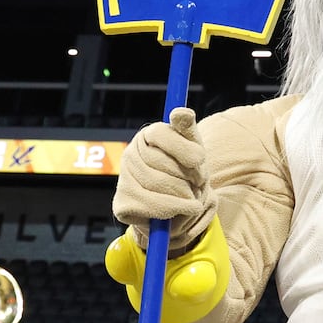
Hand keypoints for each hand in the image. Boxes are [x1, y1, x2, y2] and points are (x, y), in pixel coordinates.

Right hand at [111, 108, 216, 248]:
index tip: (200, 159)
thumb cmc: (187, 173)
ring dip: (185, 193)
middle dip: (188, 175)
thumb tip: (182, 113)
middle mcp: (130, 154)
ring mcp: (123, 179)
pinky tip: (184, 208)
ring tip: (191, 195)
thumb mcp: (193, 148)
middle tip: (197, 181)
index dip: (183, 148)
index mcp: (148, 135)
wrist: (181, 209)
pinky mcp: (122, 204)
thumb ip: (188, 130)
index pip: (161, 133)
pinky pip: (153, 205)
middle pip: (162, 162)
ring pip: (159, 184)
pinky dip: (175, 208)